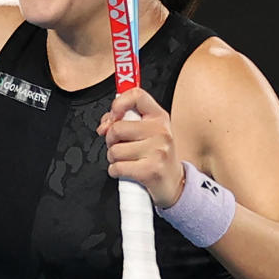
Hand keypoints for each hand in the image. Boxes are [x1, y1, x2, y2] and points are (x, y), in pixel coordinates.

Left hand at [96, 88, 185, 208]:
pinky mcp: (151, 171)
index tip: (113, 116)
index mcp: (159, 117)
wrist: (174, 183)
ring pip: (115, 150)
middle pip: (117, 128)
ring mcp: (158, 151)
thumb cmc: (156, 155)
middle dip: (111, 140)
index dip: (118, 104)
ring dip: (113, 159)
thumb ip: (124, 121)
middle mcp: (161, 131)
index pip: (136, 95)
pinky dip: (115, 171)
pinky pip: (117, 167)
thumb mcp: (147, 132)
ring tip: (127, 160)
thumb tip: (104, 125)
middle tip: (120, 146)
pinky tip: (126, 172)